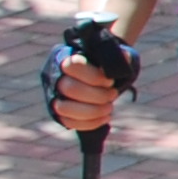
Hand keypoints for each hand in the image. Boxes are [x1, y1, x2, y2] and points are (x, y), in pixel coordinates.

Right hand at [43, 18, 136, 133]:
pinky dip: (89, 123)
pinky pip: (68, 122)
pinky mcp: (58, 112)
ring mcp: (53, 95)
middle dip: (98, 95)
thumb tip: (124, 57)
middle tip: (113, 94)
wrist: (97, 75)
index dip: (94, 76)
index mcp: (65, 57)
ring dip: (92, 111)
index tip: (110, 81)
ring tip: (109, 108)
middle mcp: (54, 76)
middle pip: (70, 89)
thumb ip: (119, 55)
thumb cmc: (104, 64)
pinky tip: (105, 118)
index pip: (72, 66)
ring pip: (64, 108)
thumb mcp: (113, 56)